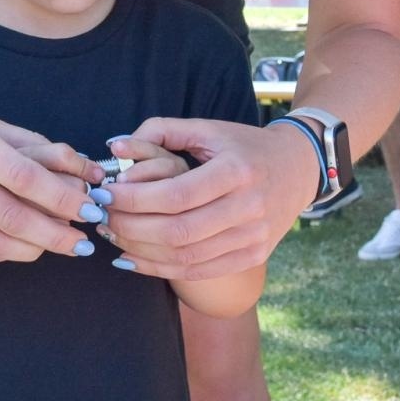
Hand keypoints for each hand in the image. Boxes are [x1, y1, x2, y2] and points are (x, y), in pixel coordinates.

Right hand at [0, 89, 106, 264]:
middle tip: (85, 242)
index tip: (88, 206)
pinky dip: (2, 252)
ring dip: (32, 250)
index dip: (61, 197)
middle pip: (11, 215)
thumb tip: (70, 164)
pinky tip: (23, 248)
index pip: (23, 175)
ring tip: (60, 248)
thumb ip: (21, 141)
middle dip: (55, 234)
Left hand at [99, 118, 314, 279]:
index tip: (105, 194)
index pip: (176, 194)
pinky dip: (160, 269)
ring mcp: (252, 237)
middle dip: (129, 227)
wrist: (298, 169)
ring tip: (112, 235)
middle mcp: (248, 207)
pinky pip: (198, 271)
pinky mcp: (252, 256)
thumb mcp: (209, 128)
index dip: (134, 199)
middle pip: (177, 230)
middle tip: (101, 216)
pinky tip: (132, 259)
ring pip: (184, 256)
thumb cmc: (244, 146)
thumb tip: (115, 146)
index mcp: (236, 171)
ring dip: (139, 250)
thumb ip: (162, 131)